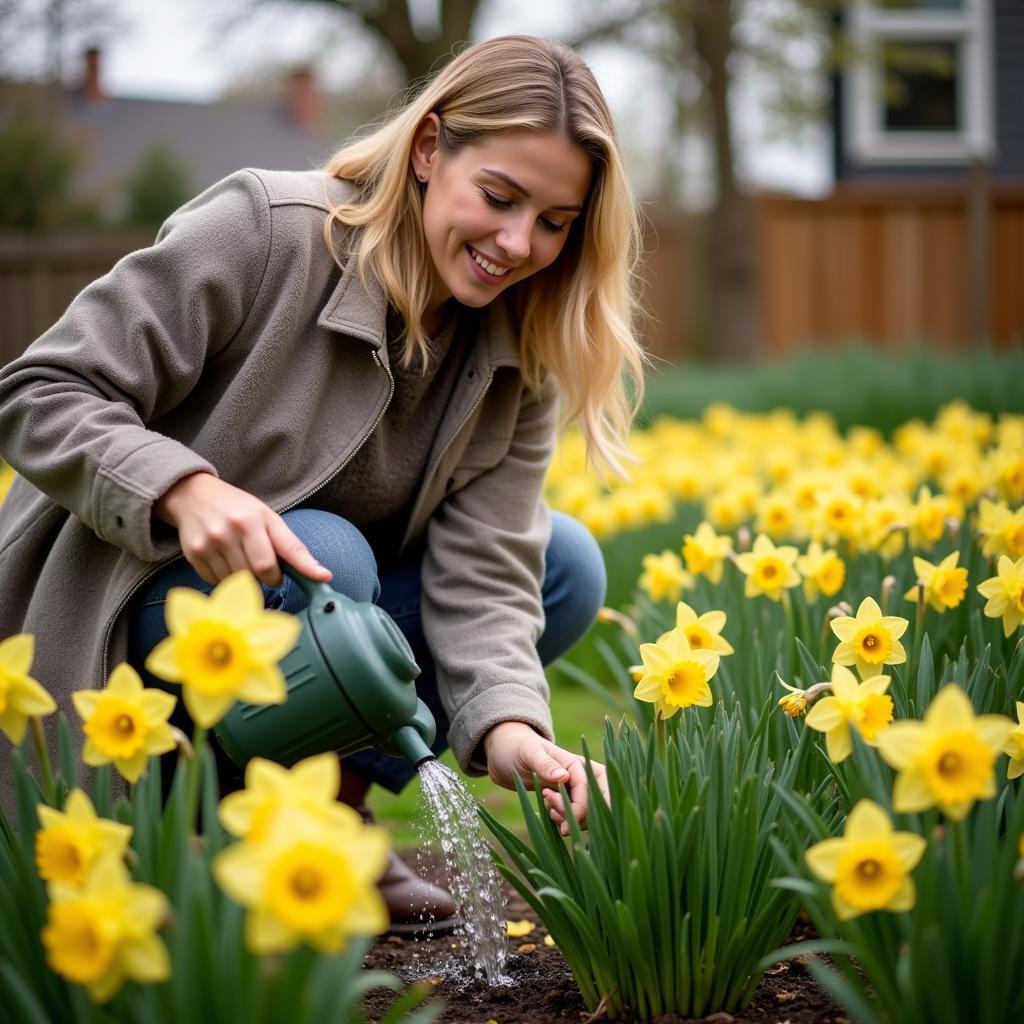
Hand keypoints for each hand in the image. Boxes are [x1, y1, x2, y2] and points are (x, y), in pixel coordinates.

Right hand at [153, 471, 331, 587]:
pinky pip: (216, 582)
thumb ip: (292, 547)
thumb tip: (322, 575)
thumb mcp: (269, 518)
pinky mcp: (192, 555)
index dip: (281, 576)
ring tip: (243, 558)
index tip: (303, 579)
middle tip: (265, 567)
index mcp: (251, 521)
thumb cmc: (239, 508)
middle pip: (254, 575)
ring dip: (245, 579)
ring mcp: (207, 544)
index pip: (269, 562)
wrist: (193, 495)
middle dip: (265, 577)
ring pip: (236, 582)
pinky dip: (226, 578)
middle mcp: (228, 532)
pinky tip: (225, 560)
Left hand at [482, 721, 609, 835]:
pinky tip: (548, 812)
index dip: (580, 808)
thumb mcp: (528, 752)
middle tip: (554, 816)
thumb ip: (545, 764)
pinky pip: (570, 815)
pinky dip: (562, 820)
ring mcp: (570, 789)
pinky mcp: (562, 798)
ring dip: (568, 819)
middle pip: (591, 803)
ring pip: (582, 812)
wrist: (504, 754)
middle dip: (577, 816)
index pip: (587, 788)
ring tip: (548, 809)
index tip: (566, 824)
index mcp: (575, 764)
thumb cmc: (516, 747)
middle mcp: (577, 777)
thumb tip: (563, 777)